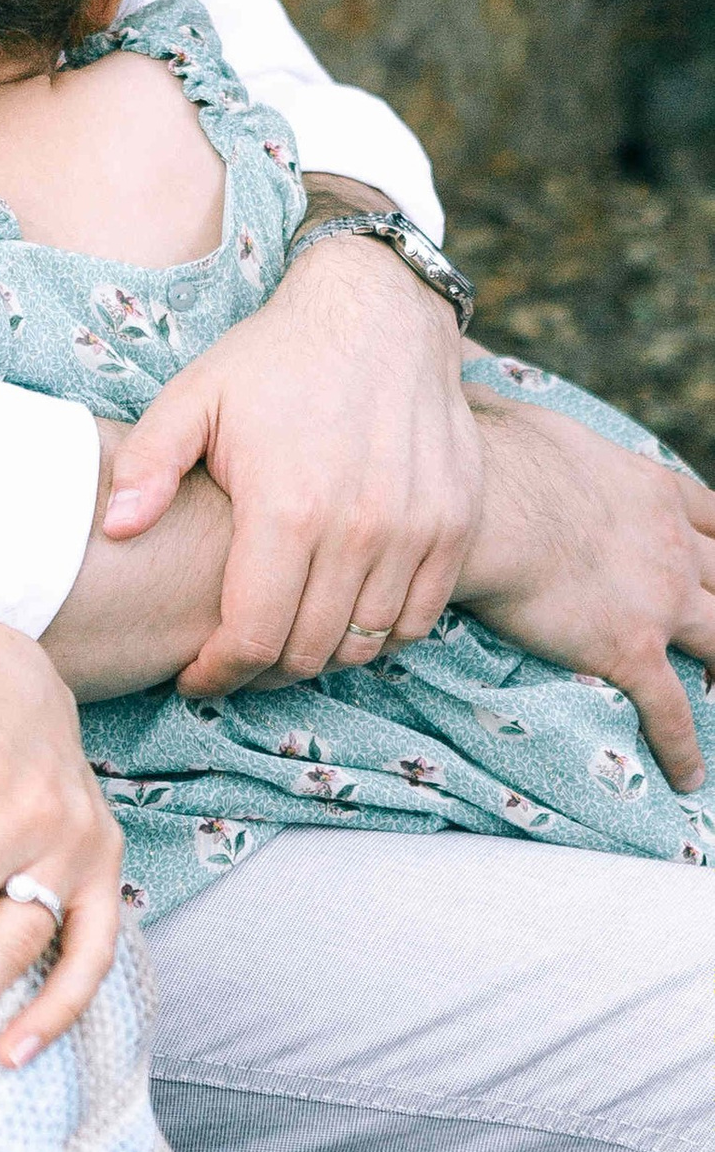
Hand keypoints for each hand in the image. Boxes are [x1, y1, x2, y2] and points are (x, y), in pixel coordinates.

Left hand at [103, 227, 479, 691]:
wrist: (379, 311)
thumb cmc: (274, 358)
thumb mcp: (194, 397)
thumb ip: (147, 465)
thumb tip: (113, 531)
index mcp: (287, 508)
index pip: (252, 637)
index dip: (218, 674)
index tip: (196, 678)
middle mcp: (360, 529)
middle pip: (307, 651)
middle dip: (261, 673)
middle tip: (232, 662)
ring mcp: (417, 530)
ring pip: (366, 644)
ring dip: (319, 657)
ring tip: (282, 641)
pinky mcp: (456, 523)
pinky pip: (418, 617)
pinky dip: (379, 634)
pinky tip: (341, 617)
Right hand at [459, 401, 714, 789]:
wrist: (489, 509)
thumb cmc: (492, 458)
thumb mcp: (521, 417)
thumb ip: (512, 409)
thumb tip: (462, 373)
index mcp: (649, 490)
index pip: (710, 515)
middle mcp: (670, 546)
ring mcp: (659, 600)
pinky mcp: (631, 649)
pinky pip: (671, 708)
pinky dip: (685, 746)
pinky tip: (692, 778)